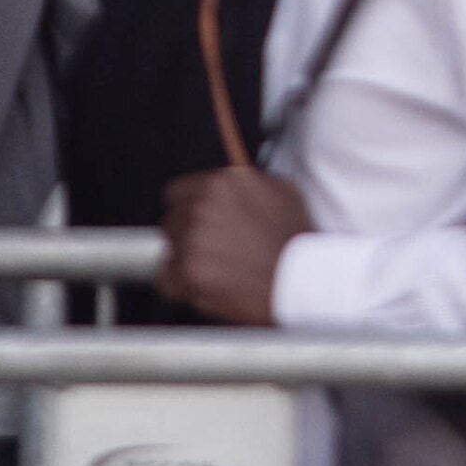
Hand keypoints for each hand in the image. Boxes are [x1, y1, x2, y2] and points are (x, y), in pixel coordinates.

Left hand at [155, 165, 316, 326]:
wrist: (298, 277)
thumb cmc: (293, 237)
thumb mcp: (282, 190)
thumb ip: (248, 182)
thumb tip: (233, 182)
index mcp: (220, 184)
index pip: (176, 192)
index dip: (187, 208)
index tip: (195, 219)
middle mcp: (201, 208)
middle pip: (171, 220)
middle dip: (187, 233)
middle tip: (212, 246)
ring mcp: (192, 241)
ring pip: (169, 249)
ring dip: (186, 257)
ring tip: (216, 265)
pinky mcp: (188, 273)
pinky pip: (166, 278)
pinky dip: (181, 283)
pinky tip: (207, 281)